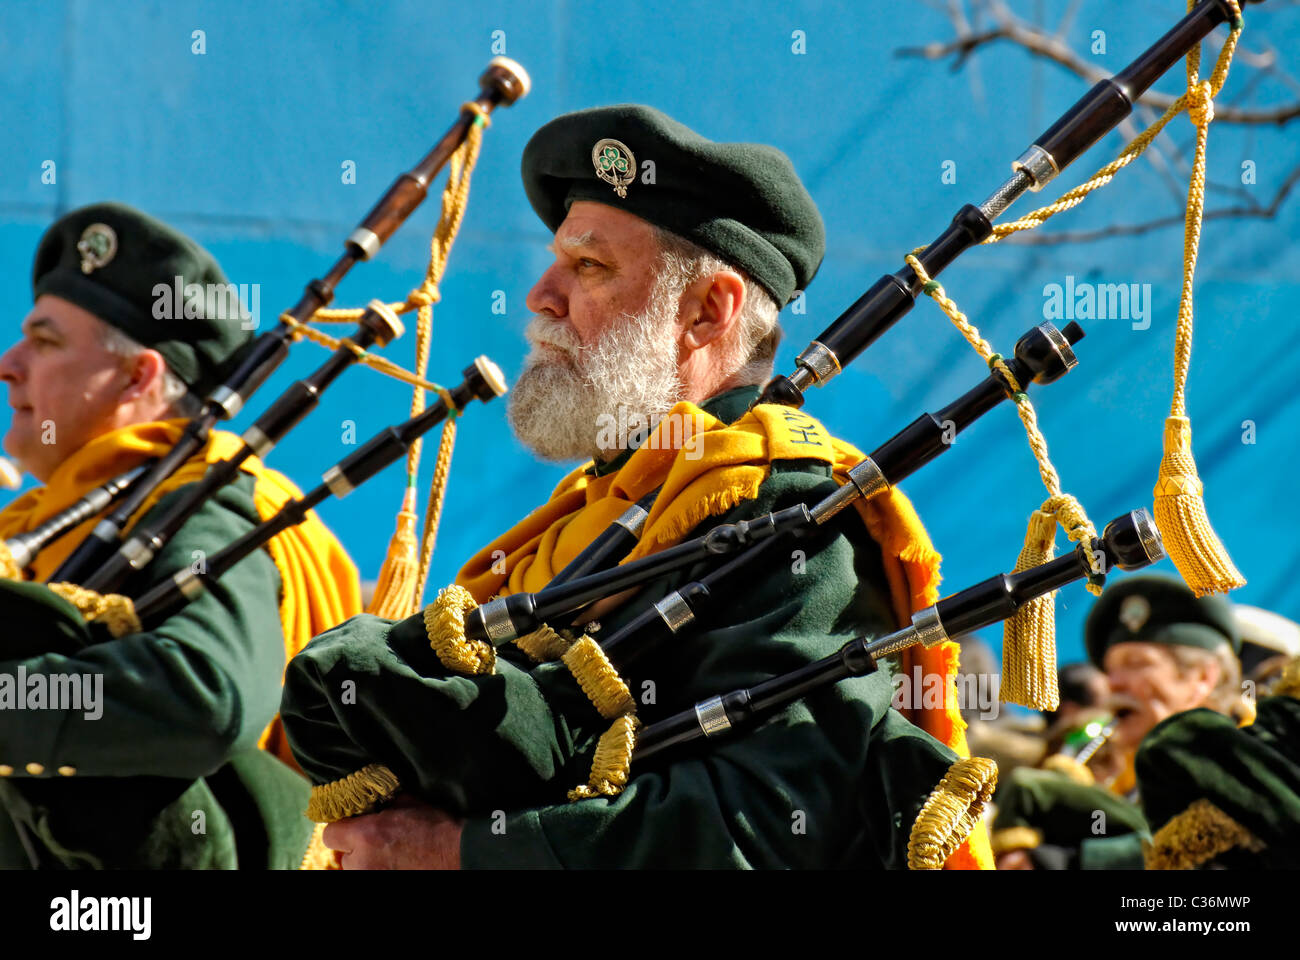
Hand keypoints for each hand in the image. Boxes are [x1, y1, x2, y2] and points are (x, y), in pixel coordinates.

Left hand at [321, 794, 462, 868]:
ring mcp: (372, 877)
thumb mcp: (409, 803)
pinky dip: (379, 869)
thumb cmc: (437, 827)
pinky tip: (397, 863)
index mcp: (366, 835)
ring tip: (389, 854)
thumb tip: (372, 798)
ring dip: (366, 862)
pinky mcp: (383, 885)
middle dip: (356, 848)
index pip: (330, 834)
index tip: (355, 824)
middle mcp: (362, 862)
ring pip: (356, 869)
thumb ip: (384, 803)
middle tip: (377, 841)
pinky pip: (371, 874)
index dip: (343, 827)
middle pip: (343, 855)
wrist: (459, 853)